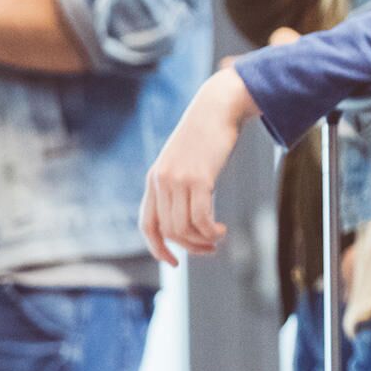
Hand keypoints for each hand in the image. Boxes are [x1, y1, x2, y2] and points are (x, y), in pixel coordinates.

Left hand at [141, 67, 259, 263]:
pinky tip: (222, 230)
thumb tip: (189, 214)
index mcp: (154, 180)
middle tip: (211, 249)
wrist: (217, 108)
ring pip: (184, 228)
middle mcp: (161, 182)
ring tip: (219, 238)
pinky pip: (201, 218)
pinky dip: (212, 231)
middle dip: (190, 248)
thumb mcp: (186, 162)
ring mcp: (178, 180)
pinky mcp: (199, 178)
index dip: (158, 249)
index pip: (148, 225)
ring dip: (203, 241)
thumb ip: (181, 184)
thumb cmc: (206, 136)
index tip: (174, 263)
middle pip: (170, 231)